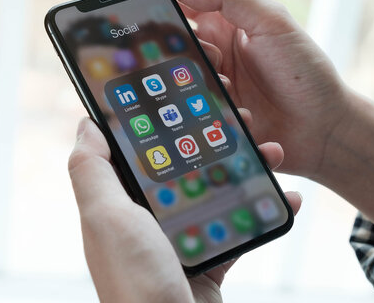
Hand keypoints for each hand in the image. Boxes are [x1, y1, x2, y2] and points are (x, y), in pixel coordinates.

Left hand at [69, 116, 301, 302]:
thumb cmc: (134, 278)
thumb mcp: (105, 216)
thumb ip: (91, 170)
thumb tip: (87, 124)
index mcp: (119, 203)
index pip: (137, 151)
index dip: (158, 122)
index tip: (185, 95)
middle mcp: (146, 220)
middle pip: (181, 167)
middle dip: (211, 140)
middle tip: (241, 118)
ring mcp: (178, 240)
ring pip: (214, 192)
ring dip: (244, 169)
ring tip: (271, 150)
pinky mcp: (208, 261)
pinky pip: (238, 228)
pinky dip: (262, 210)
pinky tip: (287, 195)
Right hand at [124, 0, 348, 178]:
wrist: (322, 129)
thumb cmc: (303, 71)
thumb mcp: (272, 21)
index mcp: (225, 23)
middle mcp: (211, 51)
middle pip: (169, 36)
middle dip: (167, 37)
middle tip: (179, 45)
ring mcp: (207, 84)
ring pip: (174, 73)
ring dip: (193, 76)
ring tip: (229, 83)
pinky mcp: (207, 115)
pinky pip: (186, 108)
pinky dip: (204, 108)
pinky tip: (238, 111)